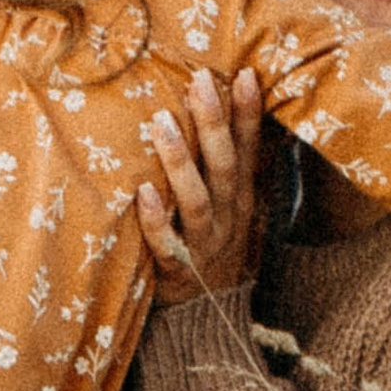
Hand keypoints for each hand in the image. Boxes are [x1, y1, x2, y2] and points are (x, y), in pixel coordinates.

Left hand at [137, 68, 263, 306]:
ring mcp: (206, 243)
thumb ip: (226, 164)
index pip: (250, 149)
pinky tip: (141, 193)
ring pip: (196, 199)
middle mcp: (229, 217)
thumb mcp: (231, 206)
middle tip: (198, 81)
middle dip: (213, 123)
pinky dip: (155, 219)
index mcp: (242, 197)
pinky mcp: (178, 270)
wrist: (207, 318)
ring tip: (161, 121)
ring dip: (179, 161)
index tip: (245, 72)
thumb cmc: (214, 245)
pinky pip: (167, 243)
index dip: (249, 113)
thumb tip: (222, 109)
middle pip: (225, 166)